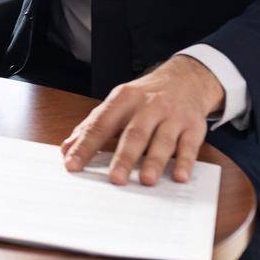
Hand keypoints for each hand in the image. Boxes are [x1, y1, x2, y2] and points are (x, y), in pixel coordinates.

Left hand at [60, 55, 224, 184]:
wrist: (185, 78)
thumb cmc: (145, 97)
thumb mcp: (117, 103)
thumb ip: (92, 126)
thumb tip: (66, 149)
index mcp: (123, 99)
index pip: (101, 124)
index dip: (86, 145)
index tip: (72, 165)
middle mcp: (148, 106)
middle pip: (134, 133)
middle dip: (124, 157)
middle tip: (115, 180)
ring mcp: (172, 115)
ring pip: (163, 140)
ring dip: (154, 161)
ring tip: (145, 180)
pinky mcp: (194, 126)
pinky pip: (190, 145)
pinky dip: (185, 162)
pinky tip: (179, 177)